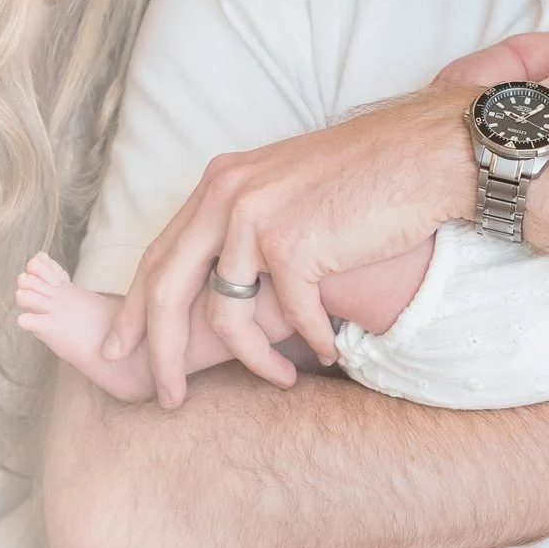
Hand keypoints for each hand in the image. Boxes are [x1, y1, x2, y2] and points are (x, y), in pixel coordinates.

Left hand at [102, 85, 471, 406]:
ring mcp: (257, 217)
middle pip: (166, 289)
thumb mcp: (288, 189)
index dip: (135, 308)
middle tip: (164, 395)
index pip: (159, 254)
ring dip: (251, 359)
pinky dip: (310, 339)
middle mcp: (227, 194)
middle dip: (159, 351)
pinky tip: (330, 350)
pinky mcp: (295, 243)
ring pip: (223, 314)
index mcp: (221, 182)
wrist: (428, 152)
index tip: (120, 347)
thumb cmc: (371, 176)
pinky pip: (288, 315)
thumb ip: (248, 226)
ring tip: (279, 378)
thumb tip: (223, 284)